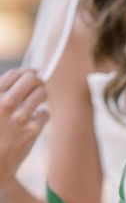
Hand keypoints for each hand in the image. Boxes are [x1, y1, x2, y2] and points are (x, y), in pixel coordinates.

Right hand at [0, 69, 48, 192]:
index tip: (31, 73)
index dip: (26, 72)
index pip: (15, 74)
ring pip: (42, 94)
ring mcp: (19, 117)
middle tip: (38, 85)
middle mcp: (5, 104)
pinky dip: (41, 116)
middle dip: (37, 81)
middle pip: (32, 79)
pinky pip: (45, 113)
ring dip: (42, 95)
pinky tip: (34, 120)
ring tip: (38, 100)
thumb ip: (3, 91)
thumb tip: (28, 72)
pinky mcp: (31, 130)